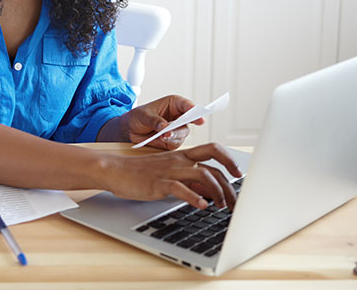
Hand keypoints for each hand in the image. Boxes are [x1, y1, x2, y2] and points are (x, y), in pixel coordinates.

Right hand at [102, 143, 242, 209]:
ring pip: (203, 175)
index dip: (230, 160)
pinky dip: (194, 197)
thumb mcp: (169, 172)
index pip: (213, 150)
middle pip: (213, 165)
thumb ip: (188, 178)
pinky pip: (181, 188)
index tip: (239, 174)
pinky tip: (202, 206)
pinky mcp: (159, 182)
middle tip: (235, 201)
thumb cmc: (142, 173)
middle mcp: (179, 160)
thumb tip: (208, 190)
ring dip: (217, 191)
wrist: (117, 170)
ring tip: (221, 206)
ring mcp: (170, 170)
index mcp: (183, 155)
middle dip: (230, 184)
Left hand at [120, 95, 204, 149]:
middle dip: (184, 125)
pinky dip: (169, 142)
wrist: (130, 130)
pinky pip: (175, 143)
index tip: (197, 115)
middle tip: (182, 126)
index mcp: (174, 104)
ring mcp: (177, 130)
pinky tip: (161, 139)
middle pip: (190, 121)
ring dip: (174, 135)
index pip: (187, 105)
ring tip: (164, 135)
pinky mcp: (172, 141)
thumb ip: (154, 120)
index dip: (193, 110)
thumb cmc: (138, 117)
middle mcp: (179, 117)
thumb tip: (164, 126)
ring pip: (183, 133)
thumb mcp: (143, 115)